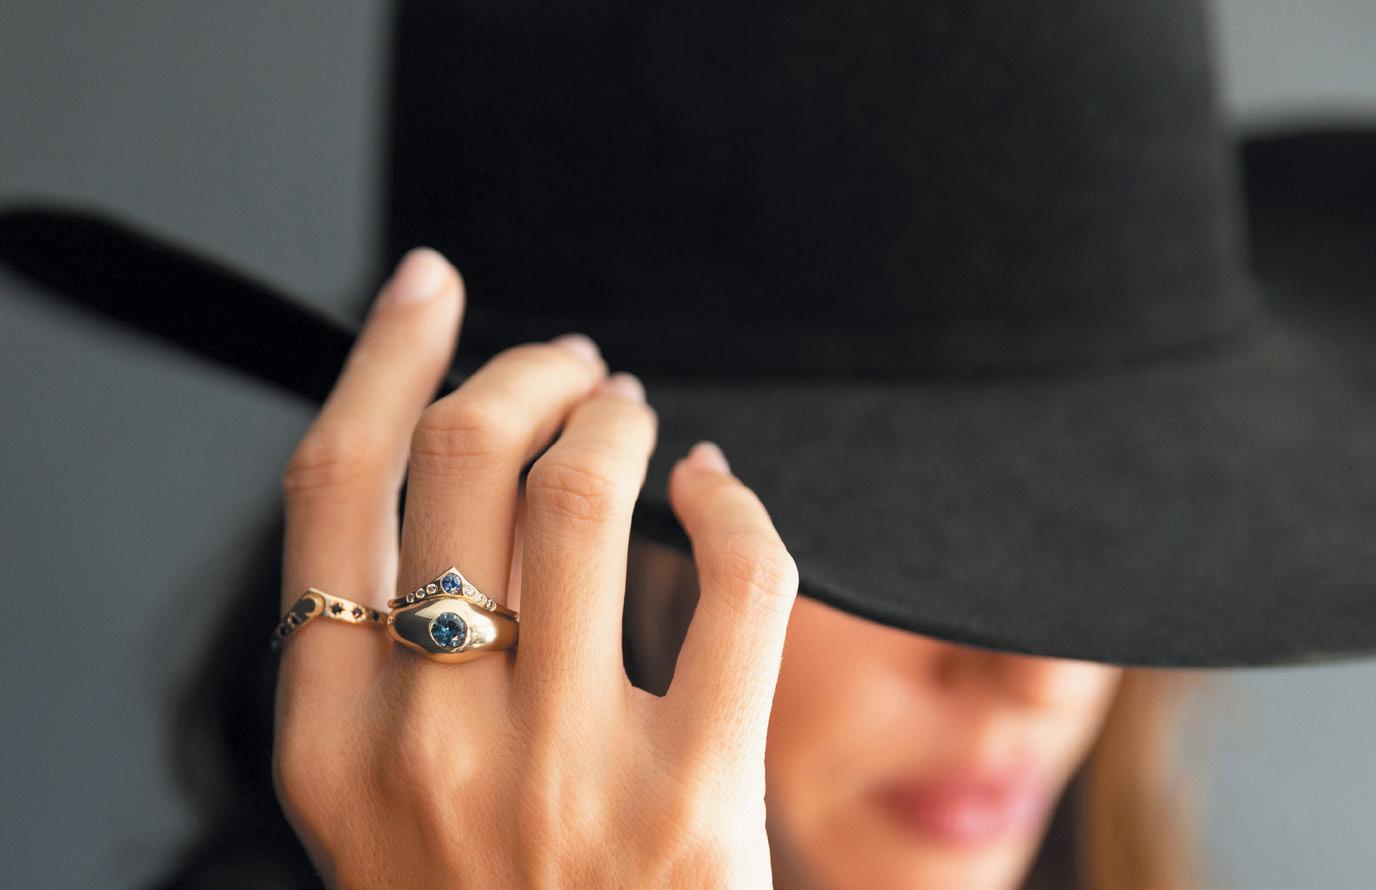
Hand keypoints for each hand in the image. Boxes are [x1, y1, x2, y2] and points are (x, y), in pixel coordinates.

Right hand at [272, 248, 799, 887]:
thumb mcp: (375, 809)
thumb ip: (383, 665)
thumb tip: (453, 486)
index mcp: (333, 740)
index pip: (332, 487)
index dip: (380, 357)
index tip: (428, 290)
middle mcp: (430, 742)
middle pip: (460, 461)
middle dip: (522, 371)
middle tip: (567, 364)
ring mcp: (563, 769)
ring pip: (586, 496)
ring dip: (617, 418)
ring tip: (631, 413)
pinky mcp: (697, 799)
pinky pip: (732, 582)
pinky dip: (732, 501)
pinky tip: (719, 485)